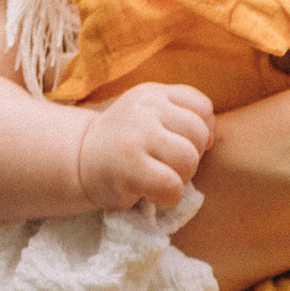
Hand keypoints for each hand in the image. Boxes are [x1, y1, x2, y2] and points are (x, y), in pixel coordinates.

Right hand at [77, 82, 214, 210]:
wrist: (79, 162)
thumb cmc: (127, 144)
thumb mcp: (153, 118)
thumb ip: (184, 117)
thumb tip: (211, 139)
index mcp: (153, 93)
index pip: (202, 107)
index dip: (198, 133)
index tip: (176, 144)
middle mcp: (144, 107)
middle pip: (198, 135)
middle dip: (189, 157)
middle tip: (163, 164)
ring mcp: (135, 133)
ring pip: (188, 159)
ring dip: (179, 177)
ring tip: (155, 176)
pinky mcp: (129, 164)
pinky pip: (172, 185)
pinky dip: (168, 197)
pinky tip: (150, 193)